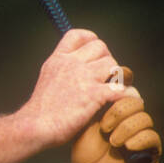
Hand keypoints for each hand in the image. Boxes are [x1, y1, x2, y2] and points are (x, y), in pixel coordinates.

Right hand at [18, 29, 128, 150]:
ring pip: (114, 65)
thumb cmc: (40, 110)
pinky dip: (129, 95)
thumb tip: (76, 70)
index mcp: (59, 59)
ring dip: (118, 77)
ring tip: (115, 89)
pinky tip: (128, 101)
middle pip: (101, 47)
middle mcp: (72, 64)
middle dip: (107, 59)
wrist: (35, 127)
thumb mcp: (47, 79)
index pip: (79, 35)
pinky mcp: (94, 95)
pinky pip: (121, 89)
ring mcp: (84, 78)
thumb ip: (62, 70)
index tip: (95, 54)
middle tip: (106, 76)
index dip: (91, 40)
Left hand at [69, 69, 161, 162]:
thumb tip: (105, 84)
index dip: (117, 96)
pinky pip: (153, 137)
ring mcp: (142, 137)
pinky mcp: (151, 153)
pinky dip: (139, 139)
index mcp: (117, 114)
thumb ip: (97, 105)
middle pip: (137, 102)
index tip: (103, 105)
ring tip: (113, 142)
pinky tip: (127, 147)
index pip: (124, 93)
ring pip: (145, 118)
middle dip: (120, 111)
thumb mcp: (86, 126)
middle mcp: (131, 123)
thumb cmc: (85, 157)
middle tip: (105, 128)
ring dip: (127, 128)